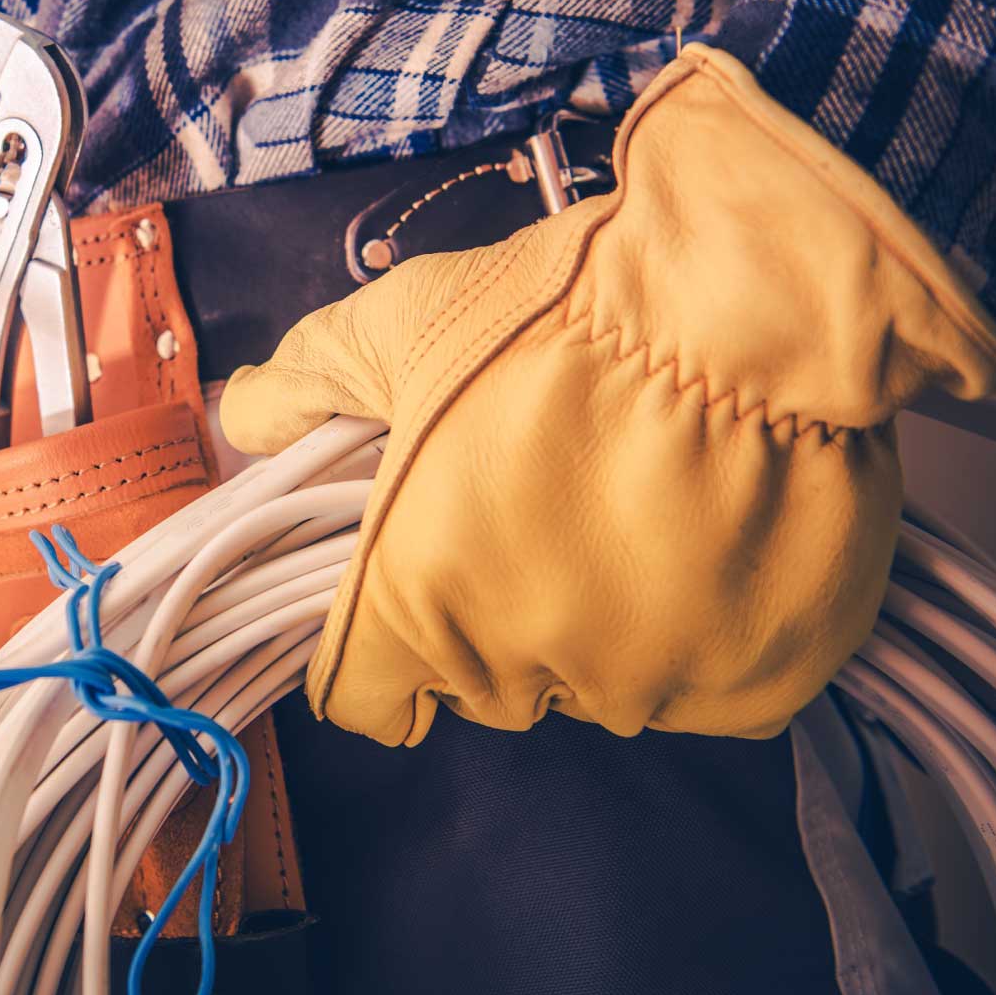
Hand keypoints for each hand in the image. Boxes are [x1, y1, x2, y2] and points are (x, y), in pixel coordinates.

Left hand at [220, 45, 995, 744]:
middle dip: (500, 615)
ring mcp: (647, 688)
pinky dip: (709, 639)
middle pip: (489, 684)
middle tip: (546, 507)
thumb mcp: (402, 325)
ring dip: (610, 626)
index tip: (419, 581)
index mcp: (416, 604)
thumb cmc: (557, 313)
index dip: (382, 639)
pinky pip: (707, 688)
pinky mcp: (754, 687)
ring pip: (603, 686)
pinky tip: (716, 546)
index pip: (366, 693)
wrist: (752, 300)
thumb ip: (308, 382)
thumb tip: (241, 416)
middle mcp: (526, 670)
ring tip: (643, 511)